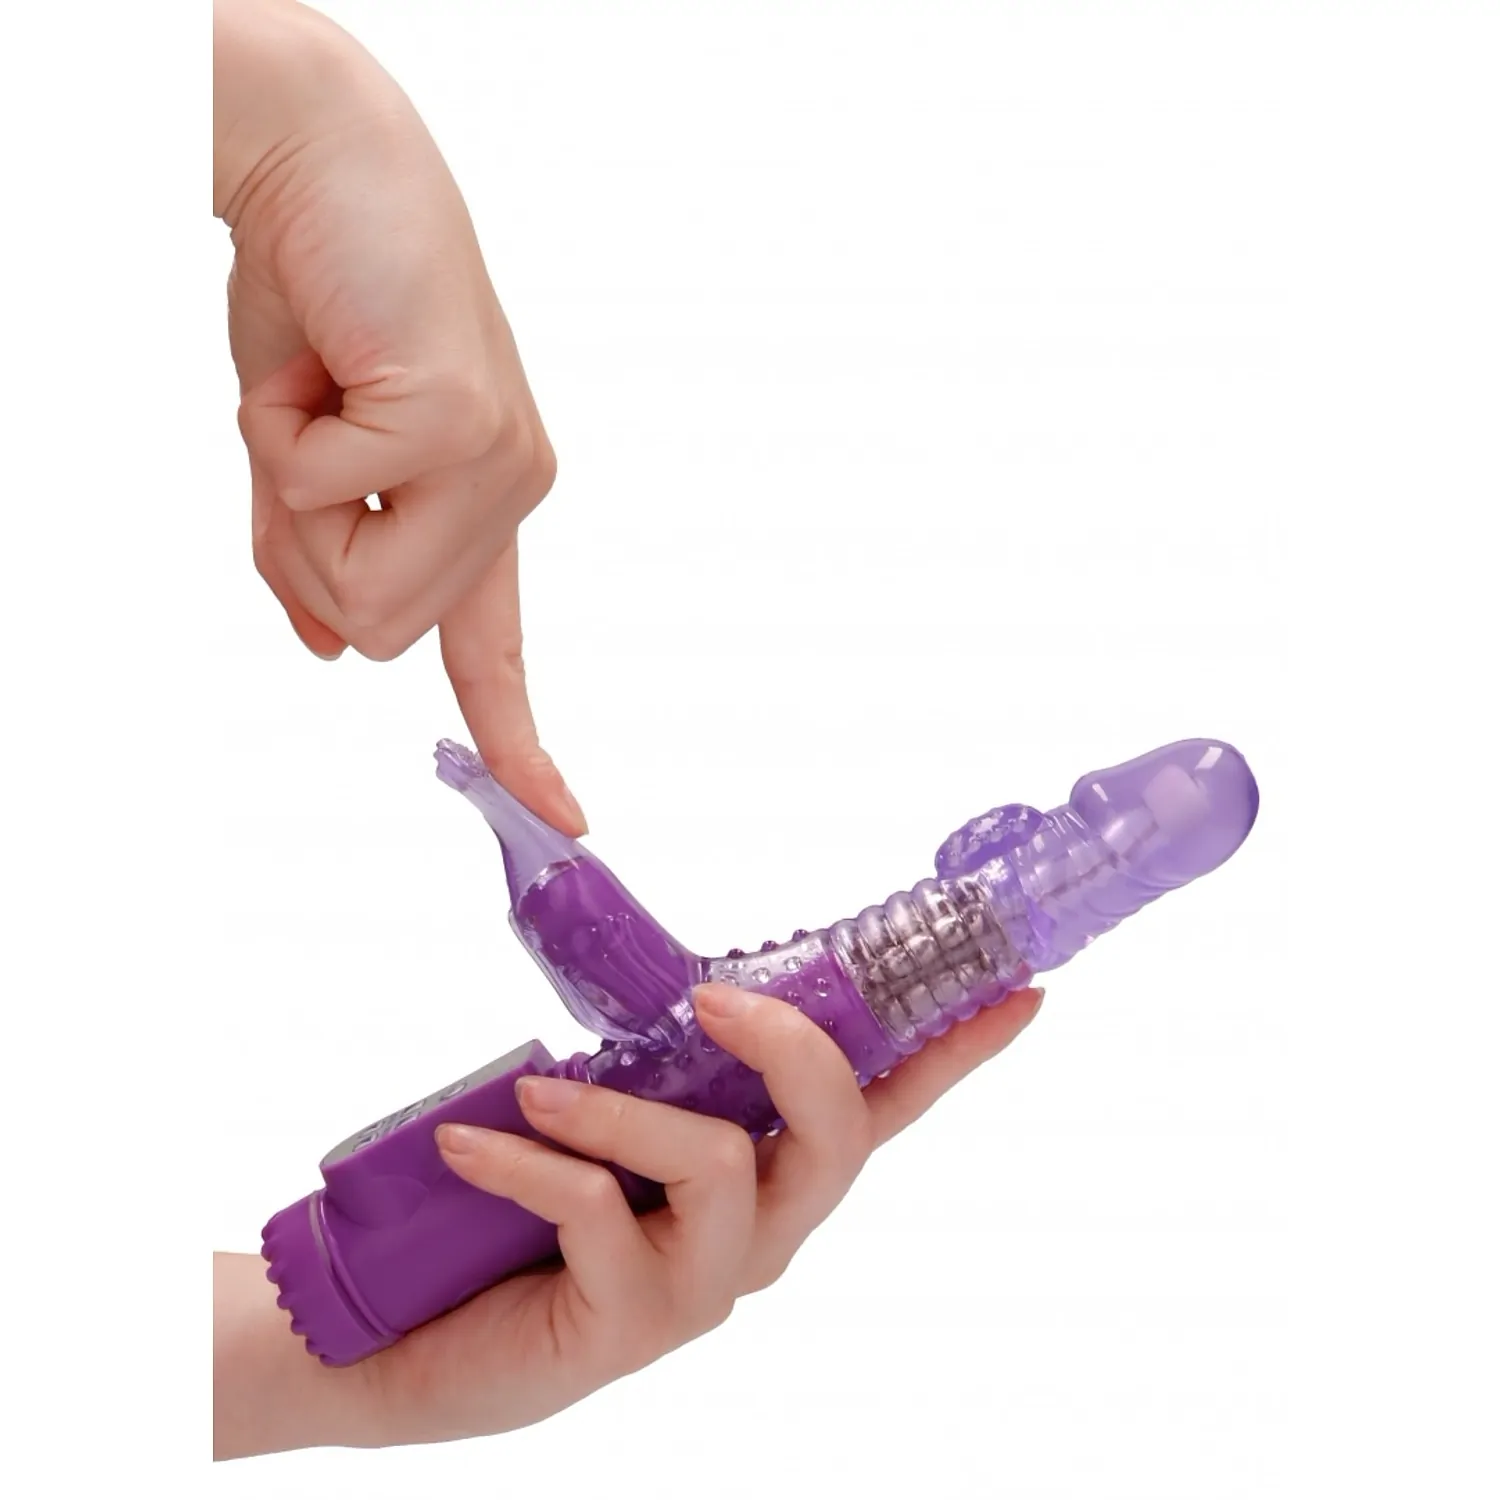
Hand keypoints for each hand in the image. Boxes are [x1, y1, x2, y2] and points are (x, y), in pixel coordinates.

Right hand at [213, 0, 582, 832]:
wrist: (311, 160)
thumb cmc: (311, 303)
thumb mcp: (294, 456)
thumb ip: (315, 554)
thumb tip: (329, 649)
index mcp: (477, 502)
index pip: (496, 643)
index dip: (521, 736)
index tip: (564, 816)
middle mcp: (506, 488)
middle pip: (391, 633)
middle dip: (311, 557)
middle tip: (303, 440)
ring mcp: (498, 459)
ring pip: (371, 591)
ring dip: (297, 502)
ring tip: (314, 395)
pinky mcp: (462, 420)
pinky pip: (333, 493)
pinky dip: (283, 432)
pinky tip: (318, 359)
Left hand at [213, 982, 1042, 1455]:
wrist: (426, 1332)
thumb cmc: (530, 1211)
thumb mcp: (615, 1122)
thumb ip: (663, 1065)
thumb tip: (679, 979)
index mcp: (772, 1175)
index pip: (888, 1105)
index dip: (958, 1051)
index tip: (1023, 991)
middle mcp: (762, 1234)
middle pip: (836, 1132)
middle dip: (791, 1048)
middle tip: (714, 1001)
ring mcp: (705, 1285)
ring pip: (718, 1166)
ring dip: (619, 1112)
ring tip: (534, 1091)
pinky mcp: (629, 1324)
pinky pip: (600, 1218)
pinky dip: (529, 1164)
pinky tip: (469, 1144)